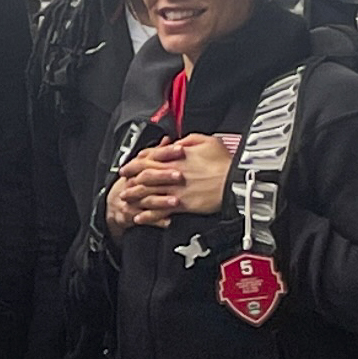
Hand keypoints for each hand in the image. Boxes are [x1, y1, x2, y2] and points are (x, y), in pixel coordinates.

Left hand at [107, 134, 232, 229]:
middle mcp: (172, 174)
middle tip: (122, 183)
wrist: (235, 182)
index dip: (137, 161)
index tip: (130, 164)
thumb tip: (177, 142)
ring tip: (126, 201)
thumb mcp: (206, 141)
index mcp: (176, 158)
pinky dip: (148, 216)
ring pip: (148, 194)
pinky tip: (140, 218)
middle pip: (144, 176)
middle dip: (130, 180)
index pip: (149, 158)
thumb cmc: (224, 162)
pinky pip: (160, 211)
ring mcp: (175, 191)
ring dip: (135, 197)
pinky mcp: (182, 205)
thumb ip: (188, 140)